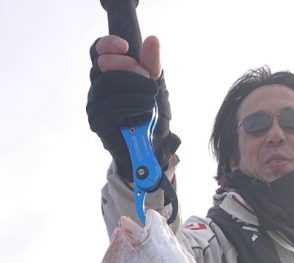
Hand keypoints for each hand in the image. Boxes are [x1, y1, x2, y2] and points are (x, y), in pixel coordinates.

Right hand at [87, 35, 179, 178]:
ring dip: (134, 87)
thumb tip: (153, 39)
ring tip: (151, 97)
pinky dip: (131, 104)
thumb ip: (152, 64)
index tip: (125, 47)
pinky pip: (110, 107)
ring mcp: (94, 106)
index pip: (96, 51)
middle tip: (149, 79)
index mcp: (106, 75)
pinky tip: (146, 107)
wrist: (150, 148)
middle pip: (103, 65)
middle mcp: (96, 88)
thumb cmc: (150, 116)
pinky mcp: (98, 123)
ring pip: (107, 84)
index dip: (107, 44)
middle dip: (129, 68)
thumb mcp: (155, 86)